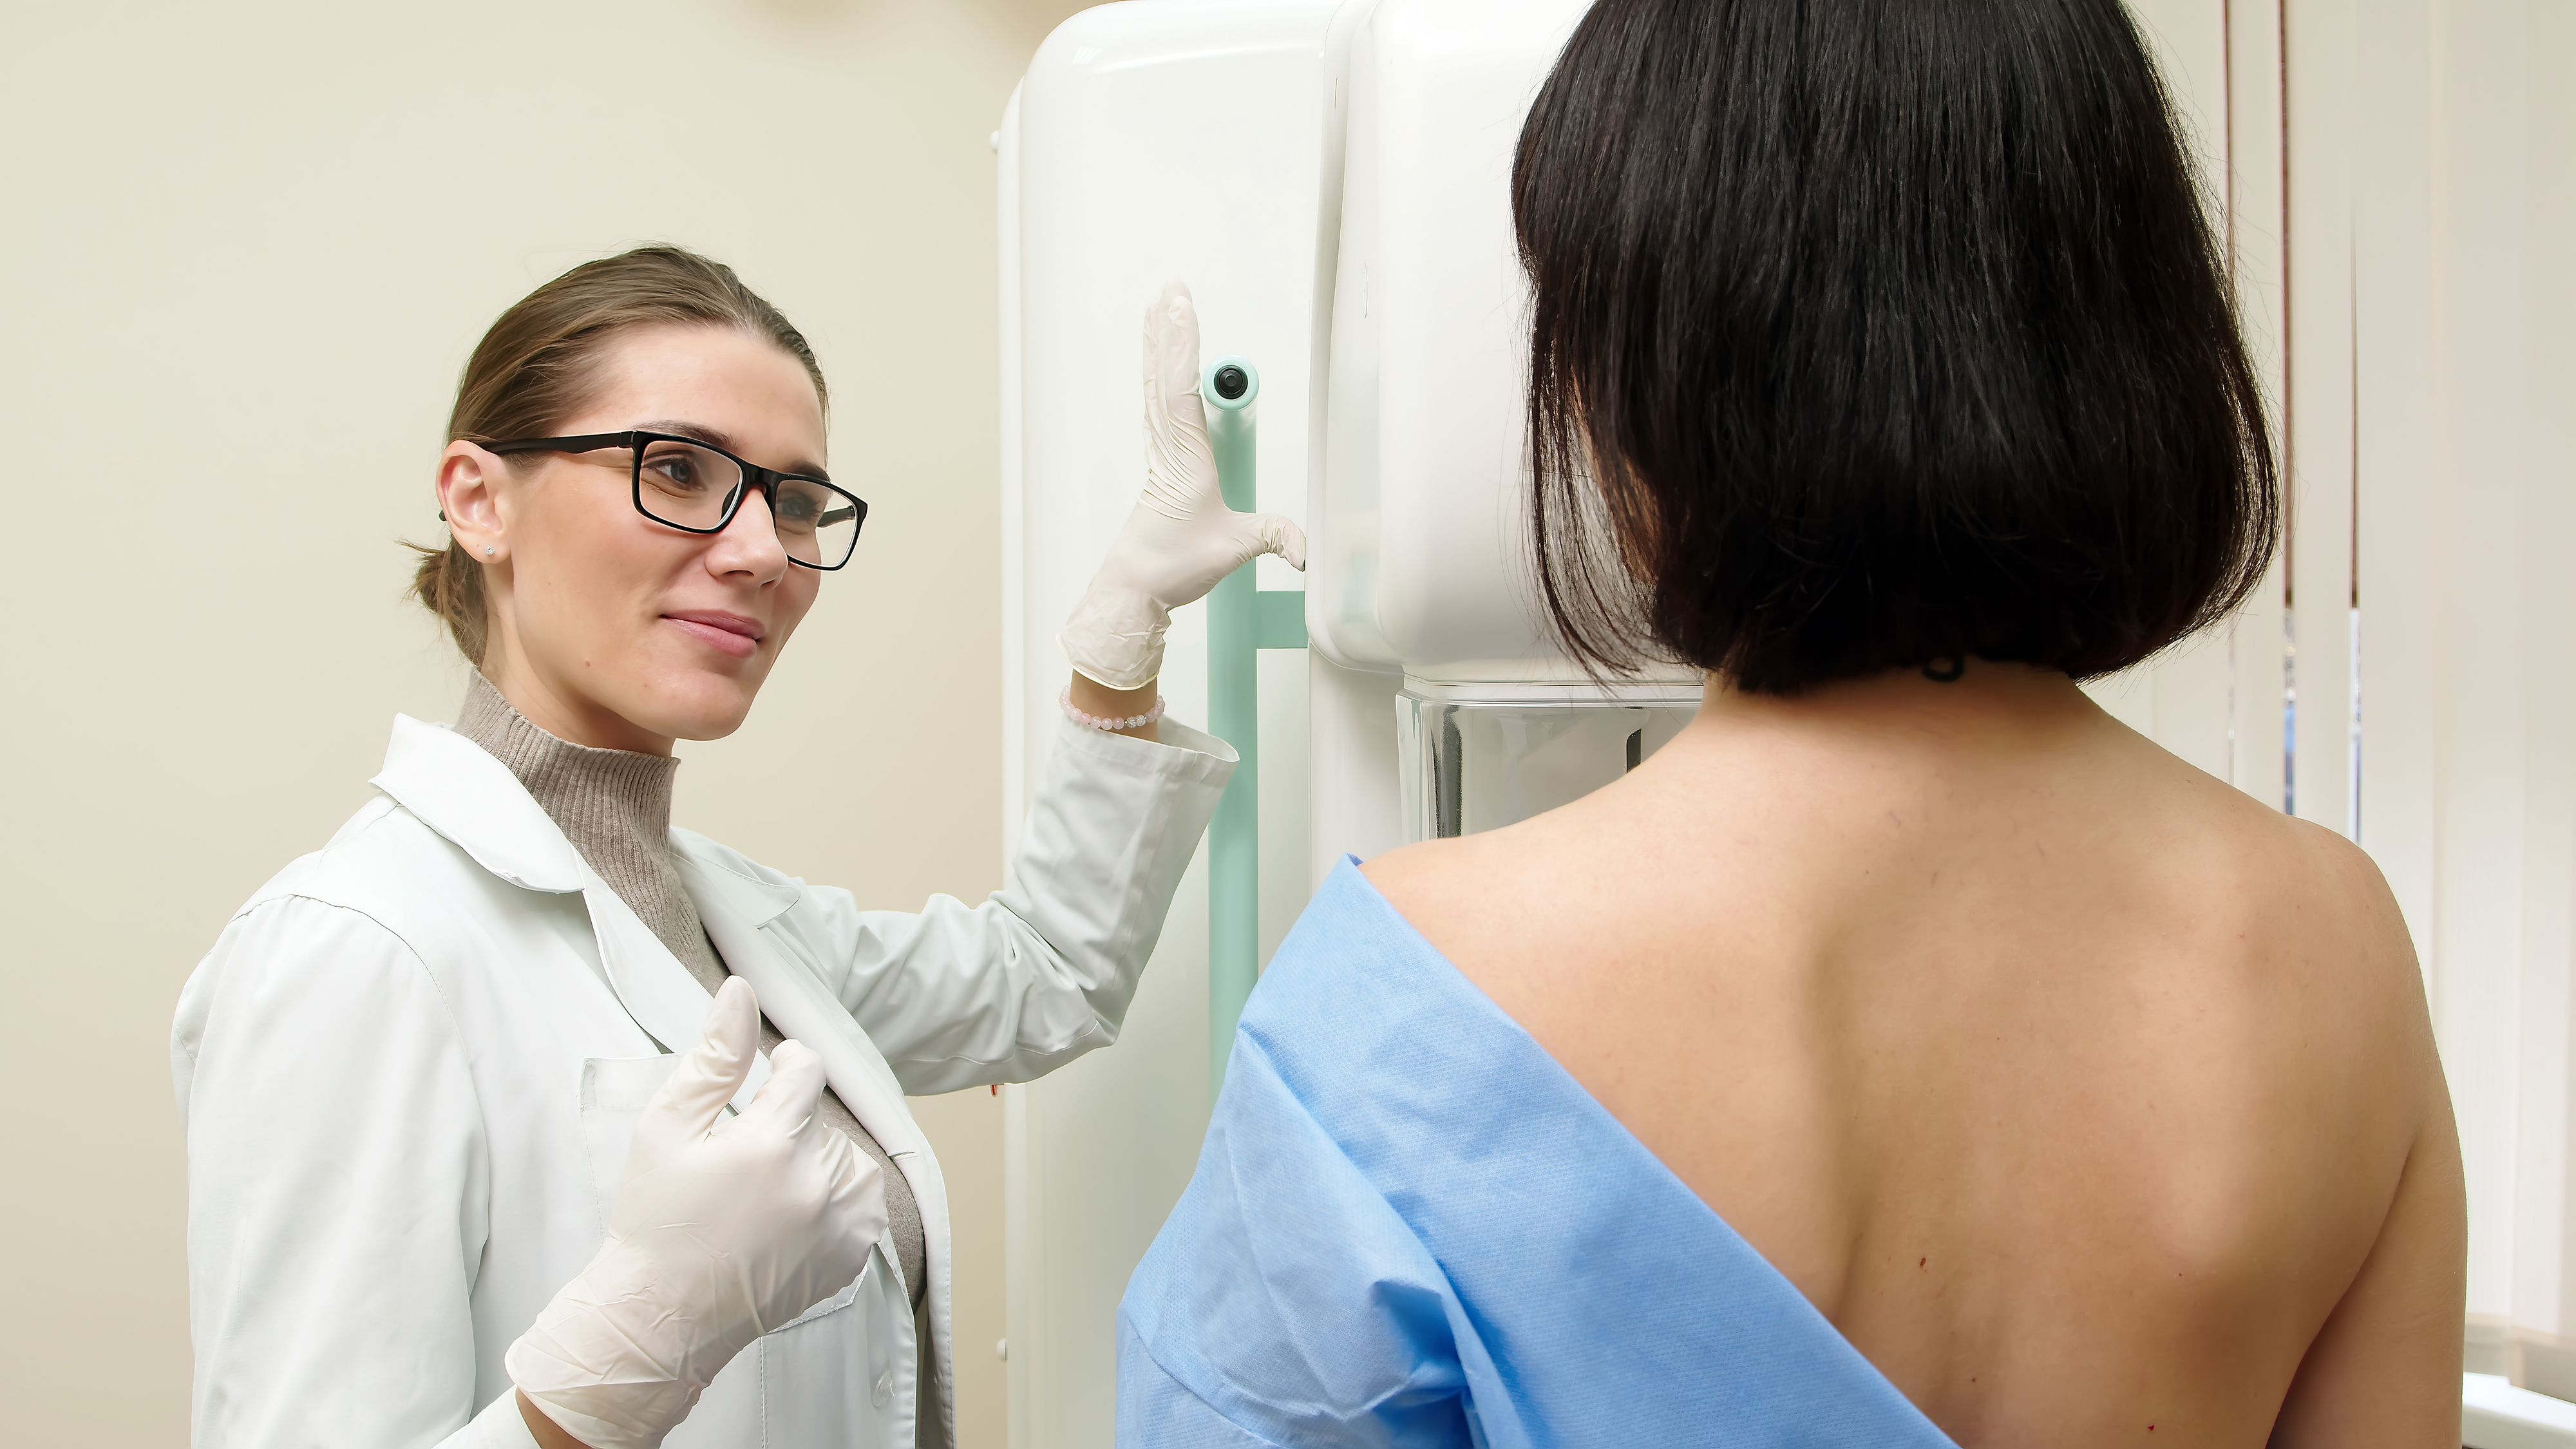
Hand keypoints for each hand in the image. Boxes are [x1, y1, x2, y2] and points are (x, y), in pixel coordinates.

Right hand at [507, 979, 885, 1448]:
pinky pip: (864, 1205)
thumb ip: (715, 1058)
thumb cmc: (655, 1221)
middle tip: (743, 1160)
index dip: (785, 1065)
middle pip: (824, 1119)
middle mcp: (814, 1186)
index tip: (769, 1077)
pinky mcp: (849, 1260)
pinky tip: (790, 1215)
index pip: (807, 1069)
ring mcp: (837, 1228)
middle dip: (790, 1125)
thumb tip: (741, 993)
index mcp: (769, 1146)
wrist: (657, 1317)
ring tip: (766, 1189)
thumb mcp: (667, 1128)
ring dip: (817, 1162)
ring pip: (849, 1159)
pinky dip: (836, 1201)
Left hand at [1060, 281, 1305, 689]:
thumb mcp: (1232, 547)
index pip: (1181, 389)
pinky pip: (1157, 404)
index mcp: (1185, 458)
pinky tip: (1159, 359)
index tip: (1182, 307)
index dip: (1182, 345)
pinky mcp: (1160, 460)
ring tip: (1159, 308)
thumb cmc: (1170, 565)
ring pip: (1156, 385)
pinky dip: (1158, 372)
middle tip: (1170, 289)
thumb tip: (1305, 546)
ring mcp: (1160, 451)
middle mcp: (1168, 447)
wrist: (1133, 587)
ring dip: (1160, 345)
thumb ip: (1273, 536)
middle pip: (1164, 375)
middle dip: (1170, 330)